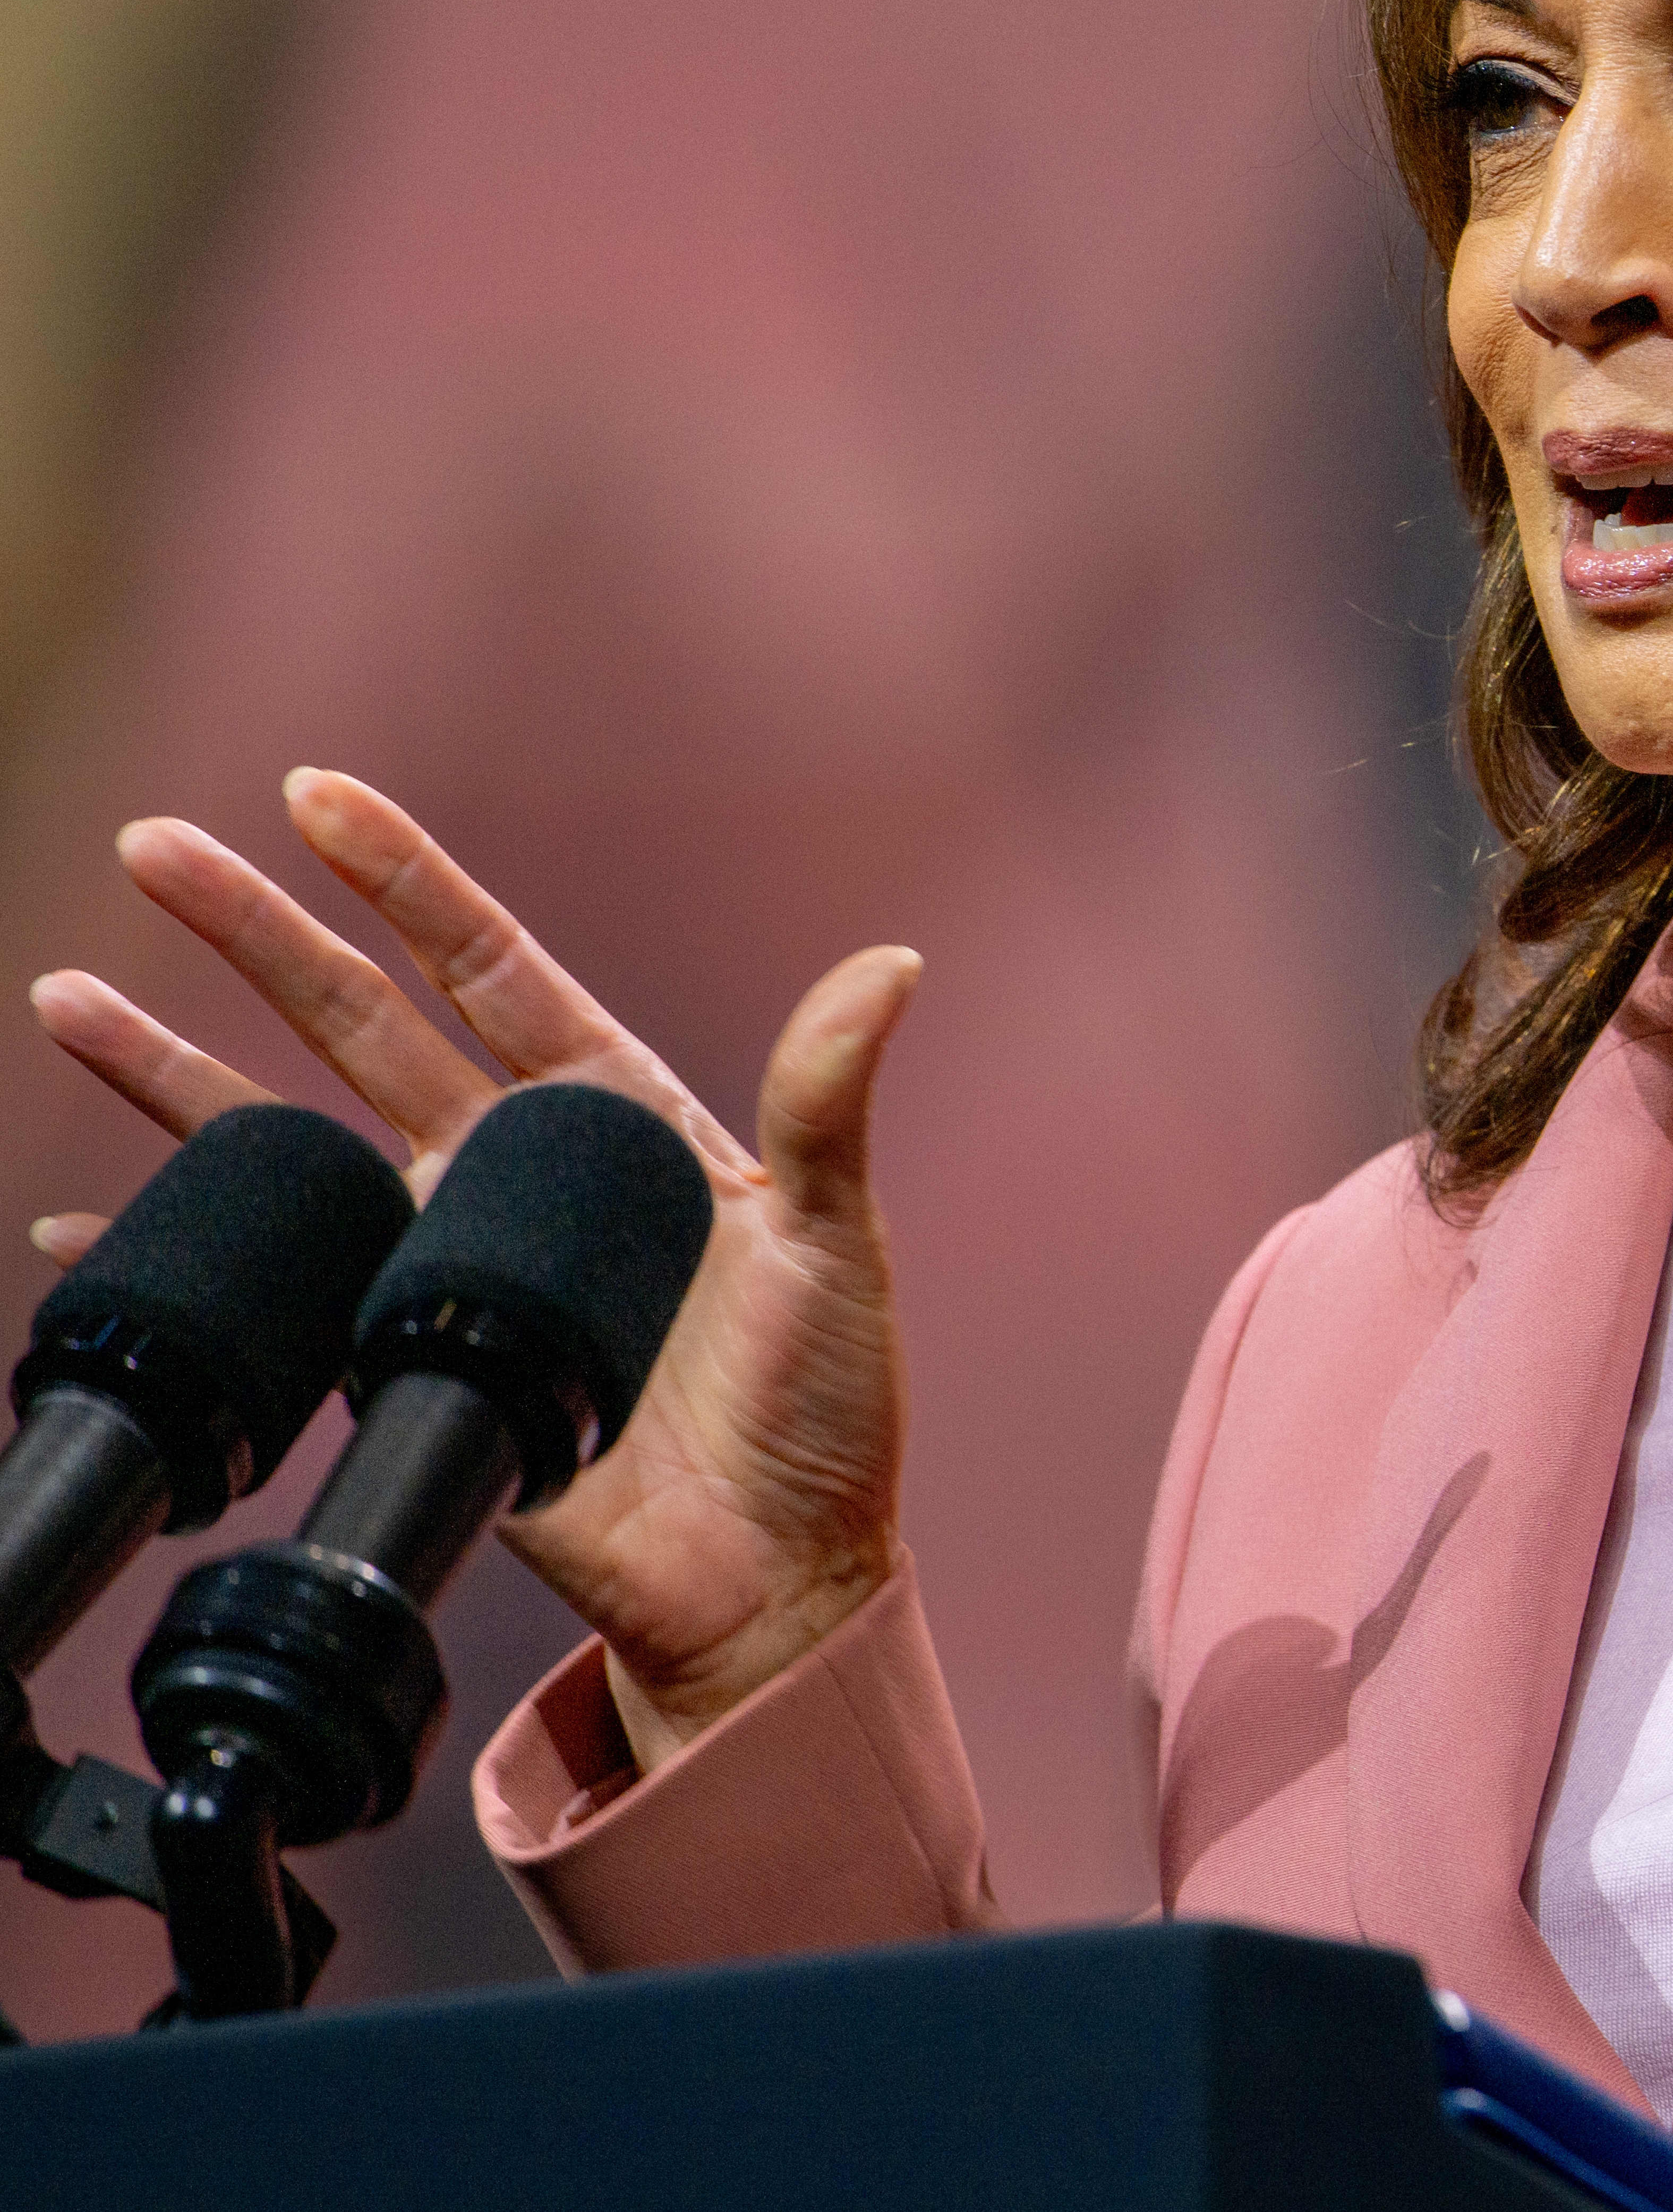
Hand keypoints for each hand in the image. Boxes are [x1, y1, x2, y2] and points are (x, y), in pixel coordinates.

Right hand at [27, 770, 918, 1770]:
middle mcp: (512, 1171)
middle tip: (154, 849)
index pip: (491, 970)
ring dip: (176, 1071)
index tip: (316, 799)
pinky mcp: (407, 1363)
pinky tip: (74, 1223)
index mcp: (617, 1120)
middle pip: (360, 1025)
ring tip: (69, 993)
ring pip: (288, 1133)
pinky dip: (172, 1255)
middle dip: (257, 937)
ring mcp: (446, 1263)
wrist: (777, 1570)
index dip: (407, 883)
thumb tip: (894, 966)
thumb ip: (835, 1102)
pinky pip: (269, 1294)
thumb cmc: (825, 1408)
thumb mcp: (840, 1241)